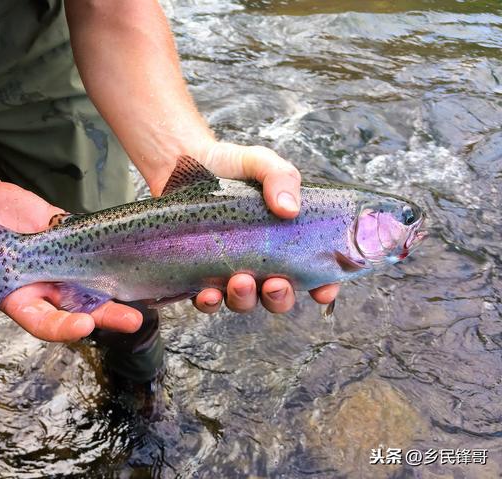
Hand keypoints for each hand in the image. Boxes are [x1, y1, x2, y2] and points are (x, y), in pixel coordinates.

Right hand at [0, 179, 141, 348]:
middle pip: (78, 306)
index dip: (62, 326)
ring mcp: (56, 259)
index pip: (44, 321)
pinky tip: (136, 253)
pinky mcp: (64, 232)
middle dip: (104, 315)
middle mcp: (41, 285)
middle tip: (132, 320)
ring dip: (115, 287)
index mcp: (14, 300)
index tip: (82, 325)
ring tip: (145, 294)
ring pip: (91, 278)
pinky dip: (110, 250)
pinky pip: (90, 244)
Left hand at [191, 142, 339, 313]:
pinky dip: (210, 303)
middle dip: (280, 297)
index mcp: (282, 239)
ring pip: (244, 301)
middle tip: (275, 284)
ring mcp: (228, 270)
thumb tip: (289, 209)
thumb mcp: (259, 162)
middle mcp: (258, 261)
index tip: (323, 290)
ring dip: (246, 299)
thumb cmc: (226, 164)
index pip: (311, 271)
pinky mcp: (197, 274)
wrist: (181, 160)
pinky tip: (209, 293)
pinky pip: (207, 300)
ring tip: (240, 281)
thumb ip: (281, 177)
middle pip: (277, 295)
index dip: (322, 286)